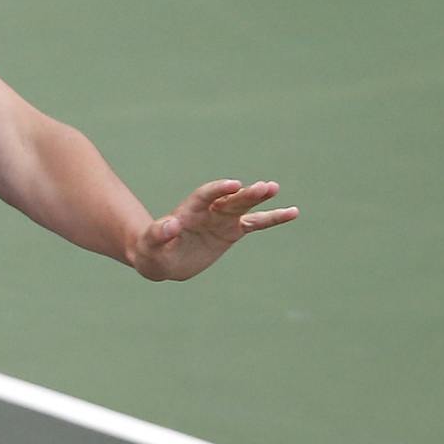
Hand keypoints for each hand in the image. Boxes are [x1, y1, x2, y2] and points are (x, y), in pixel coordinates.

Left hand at [131, 179, 297, 281]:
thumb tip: (171, 224)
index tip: (234, 184)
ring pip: (244, 207)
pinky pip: (256, 223)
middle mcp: (209, 210)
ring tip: (274, 188)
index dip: (218, 190)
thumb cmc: (152, 250)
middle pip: (229, 199)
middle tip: (265, 187)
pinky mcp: (232, 230)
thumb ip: (159, 233)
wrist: (161, 258)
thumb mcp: (151, 245)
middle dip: (246, 194)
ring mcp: (222, 219)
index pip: (205, 195)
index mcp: (189, 210)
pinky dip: (273, 218)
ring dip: (259, 199)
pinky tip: (293, 212)